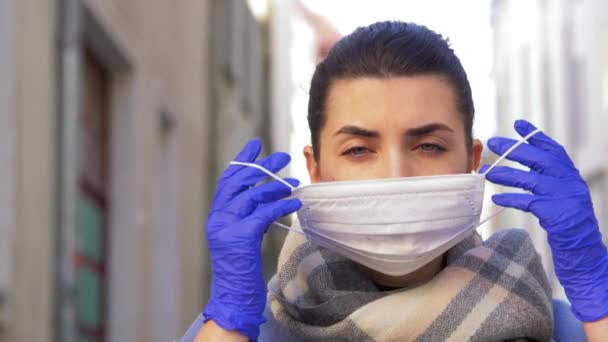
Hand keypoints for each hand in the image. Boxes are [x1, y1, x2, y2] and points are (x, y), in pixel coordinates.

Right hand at [202, 139, 300, 338]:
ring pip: (252, 195)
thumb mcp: (241, 236)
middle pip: (240, 181)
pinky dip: (279, 205)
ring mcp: (226, 226)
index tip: (256, 145)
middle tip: (283, 156)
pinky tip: (293, 202)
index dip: (242, 161)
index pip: (228, 180)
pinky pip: (263, 213)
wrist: (232, 295)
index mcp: (216, 215)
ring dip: (276, 186)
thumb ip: (248, 216)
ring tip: (294, 182)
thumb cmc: (241, 268)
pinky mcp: (240, 237)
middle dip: (262, 166)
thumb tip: (267, 197)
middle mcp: (218, 217)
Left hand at [480, 119, 607, 321]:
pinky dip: (511, 198)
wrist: (584, 253)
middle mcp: (570, 183)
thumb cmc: (567, 226)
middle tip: (492, 142)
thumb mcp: (561, 199)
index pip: (553, 150)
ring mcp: (565, 198)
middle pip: (540, 159)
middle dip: (514, 149)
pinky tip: (495, 197)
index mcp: (571, 176)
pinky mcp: (557, 214)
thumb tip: (523, 167)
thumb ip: (547, 182)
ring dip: (506, 174)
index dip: (536, 137)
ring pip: (530, 180)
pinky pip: (528, 202)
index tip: (519, 125)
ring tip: (485, 171)